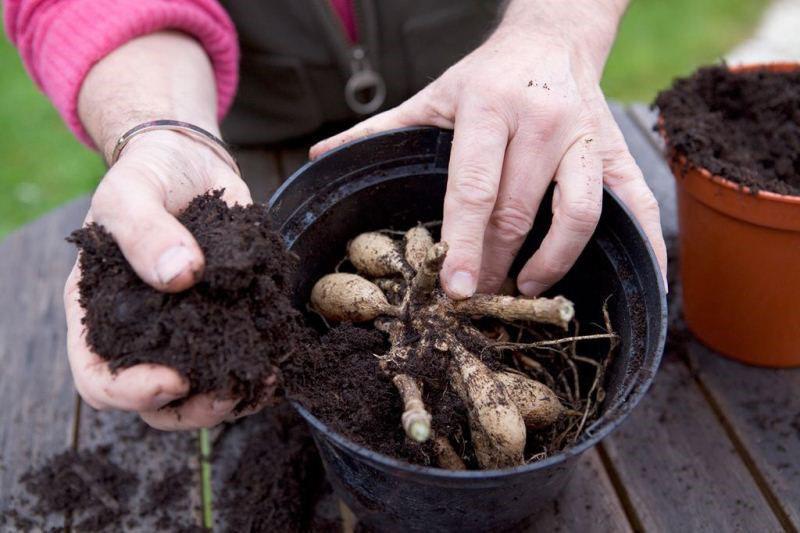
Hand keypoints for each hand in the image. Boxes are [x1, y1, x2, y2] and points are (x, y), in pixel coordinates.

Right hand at [63, 130, 269, 429]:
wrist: (188, 161)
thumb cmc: (146, 176)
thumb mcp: (130, 192)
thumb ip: (144, 230)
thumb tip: (180, 275)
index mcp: (101, 314)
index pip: (99, 378)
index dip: (131, 392)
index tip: (172, 379)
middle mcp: (143, 333)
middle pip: (157, 403)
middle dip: (194, 409)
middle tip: (229, 392)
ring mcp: (187, 330)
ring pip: (203, 391)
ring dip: (235, 396)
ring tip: (266, 379)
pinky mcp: (227, 317)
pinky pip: (239, 357)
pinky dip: (260, 367)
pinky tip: (280, 358)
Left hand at [310, 0, 666, 297]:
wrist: (553, 36)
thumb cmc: (485, 76)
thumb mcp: (431, 95)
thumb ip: (378, 129)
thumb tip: (320, 157)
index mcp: (488, 109)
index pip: (474, 190)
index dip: (464, 244)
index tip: (456, 289)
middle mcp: (542, 122)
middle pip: (519, 213)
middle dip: (495, 265)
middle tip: (478, 300)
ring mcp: (586, 137)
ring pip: (578, 215)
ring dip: (550, 264)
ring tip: (523, 288)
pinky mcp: (619, 150)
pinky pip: (637, 205)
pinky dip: (641, 247)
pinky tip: (628, 280)